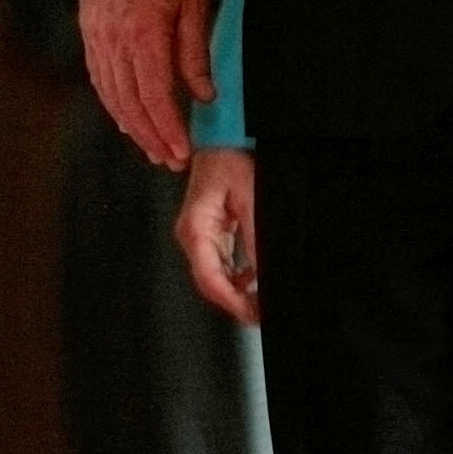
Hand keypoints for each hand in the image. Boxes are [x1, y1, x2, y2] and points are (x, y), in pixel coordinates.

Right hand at [78, 0, 212, 170]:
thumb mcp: (193, 5)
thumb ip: (195, 53)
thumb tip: (203, 96)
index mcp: (144, 35)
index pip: (155, 95)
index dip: (168, 129)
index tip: (182, 152)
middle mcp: (115, 43)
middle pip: (130, 104)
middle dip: (152, 138)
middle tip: (170, 161)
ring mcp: (98, 41)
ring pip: (112, 96)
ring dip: (132, 128)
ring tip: (153, 150)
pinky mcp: (90, 38)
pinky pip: (100, 81)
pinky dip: (114, 105)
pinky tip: (127, 121)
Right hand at [177, 148, 260, 323]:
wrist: (222, 140)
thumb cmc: (229, 158)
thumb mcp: (250, 198)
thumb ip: (254, 239)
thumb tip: (261, 275)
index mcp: (195, 228)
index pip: (210, 279)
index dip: (232, 303)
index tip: (253, 313)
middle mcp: (191, 235)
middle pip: (210, 283)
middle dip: (237, 302)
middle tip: (261, 312)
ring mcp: (197, 235)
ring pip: (215, 277)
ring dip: (238, 292)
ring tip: (260, 300)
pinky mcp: (207, 234)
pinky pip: (220, 264)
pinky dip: (237, 276)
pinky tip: (253, 277)